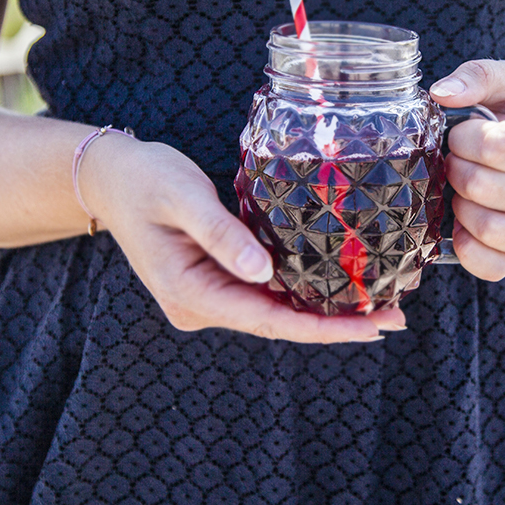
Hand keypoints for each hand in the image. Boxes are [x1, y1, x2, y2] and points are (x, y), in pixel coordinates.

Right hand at [78, 134, 404, 341]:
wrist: (111, 176)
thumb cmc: (146, 178)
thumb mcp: (184, 197)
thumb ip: (223, 234)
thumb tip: (265, 274)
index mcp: (190, 293)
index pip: (267, 320)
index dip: (321, 327)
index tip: (369, 328)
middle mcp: (199, 306)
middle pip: (276, 323)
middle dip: (334, 324)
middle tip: (393, 319)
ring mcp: (206, 297)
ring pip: (273, 311)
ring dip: (322, 312)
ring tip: (378, 309)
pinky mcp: (214, 281)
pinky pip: (264, 294)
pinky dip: (302, 293)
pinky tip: (337, 290)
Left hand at [430, 60, 504, 281]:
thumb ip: (478, 75)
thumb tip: (442, 93)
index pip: (496, 146)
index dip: (464, 136)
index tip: (463, 131)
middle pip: (482, 187)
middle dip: (455, 168)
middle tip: (457, 159)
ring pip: (484, 227)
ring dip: (458, 204)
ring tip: (463, 187)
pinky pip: (488, 265)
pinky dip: (465, 244)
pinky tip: (462, 220)